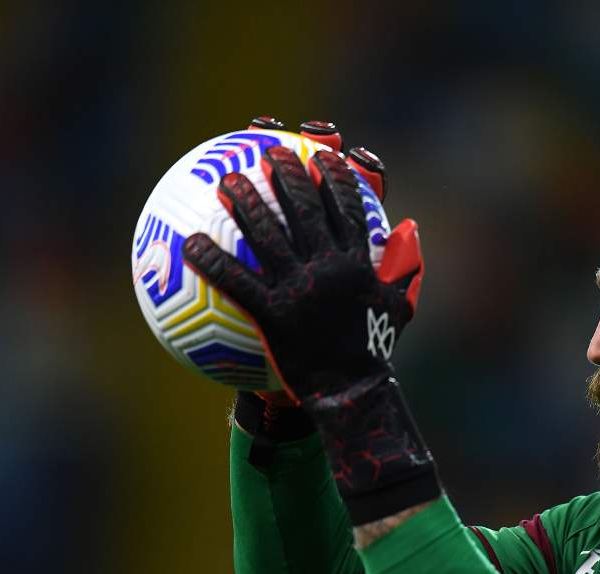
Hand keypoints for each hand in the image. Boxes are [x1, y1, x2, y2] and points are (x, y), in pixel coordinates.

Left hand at [185, 119, 438, 522]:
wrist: (352, 395)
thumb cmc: (372, 353)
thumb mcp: (396, 307)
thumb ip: (403, 267)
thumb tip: (410, 227)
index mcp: (359, 263)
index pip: (349, 207)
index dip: (335, 176)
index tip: (321, 154)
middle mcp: (329, 268)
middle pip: (305, 208)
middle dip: (285, 174)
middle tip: (267, 153)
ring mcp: (300, 289)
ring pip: (268, 235)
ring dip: (245, 202)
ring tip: (225, 181)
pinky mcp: (274, 314)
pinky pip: (238, 280)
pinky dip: (212, 260)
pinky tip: (189, 243)